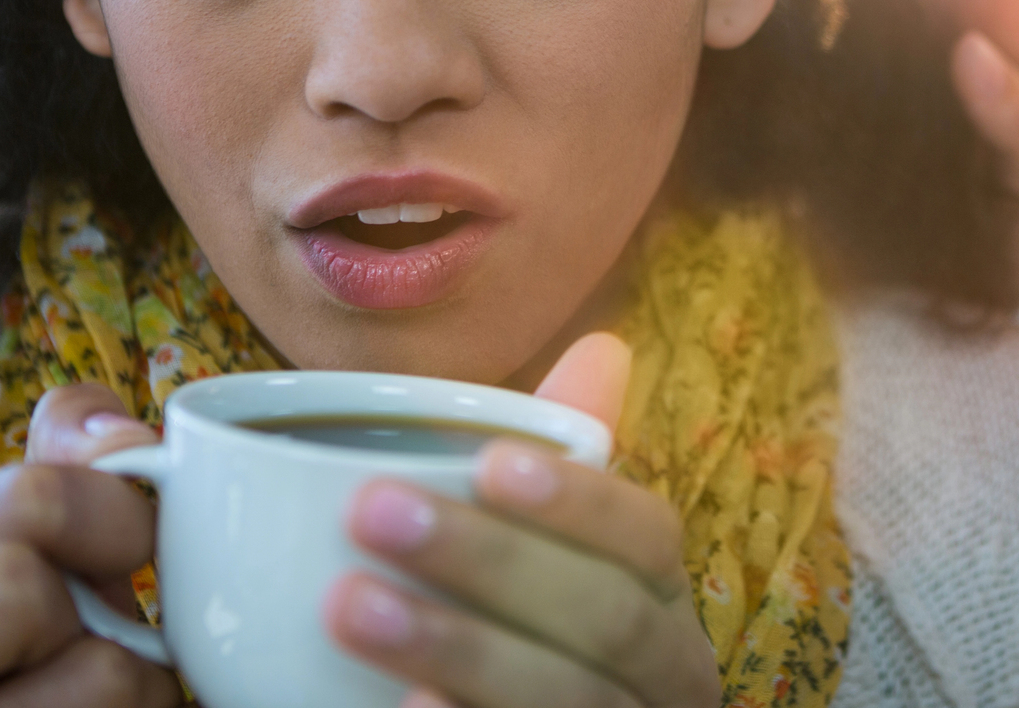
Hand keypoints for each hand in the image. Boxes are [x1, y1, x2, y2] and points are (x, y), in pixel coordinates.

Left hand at [325, 334, 717, 707]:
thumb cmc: (536, 654)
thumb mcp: (549, 563)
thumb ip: (566, 470)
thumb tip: (606, 346)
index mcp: (663, 608)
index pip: (648, 538)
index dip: (578, 500)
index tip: (487, 459)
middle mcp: (668, 685)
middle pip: (607, 620)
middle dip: (490, 562)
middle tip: (370, 513)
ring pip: (575, 700)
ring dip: (464, 648)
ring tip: (350, 606)